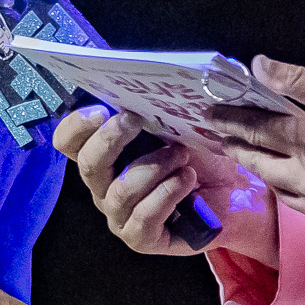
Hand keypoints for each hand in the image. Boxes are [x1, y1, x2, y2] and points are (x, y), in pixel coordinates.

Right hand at [53, 106, 277, 261]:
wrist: (236, 193)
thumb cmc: (203, 155)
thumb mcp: (183, 122)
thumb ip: (167, 99)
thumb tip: (182, 67)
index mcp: (106, 153)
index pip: (68, 141)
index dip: (76, 125)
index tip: (101, 109)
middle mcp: (105, 185)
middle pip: (88, 165)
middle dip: (111, 139)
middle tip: (137, 120)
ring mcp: (120, 214)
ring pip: (120, 192)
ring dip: (152, 167)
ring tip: (182, 156)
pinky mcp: (142, 238)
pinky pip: (143, 218)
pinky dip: (167, 194)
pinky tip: (188, 180)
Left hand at [202, 56, 304, 241]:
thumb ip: (297, 79)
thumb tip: (256, 66)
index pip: (257, 128)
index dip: (231, 120)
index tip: (210, 115)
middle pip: (258, 162)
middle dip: (237, 147)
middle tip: (221, 137)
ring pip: (275, 187)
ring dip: (261, 169)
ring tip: (250, 155)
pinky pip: (299, 208)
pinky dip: (290, 191)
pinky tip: (289, 179)